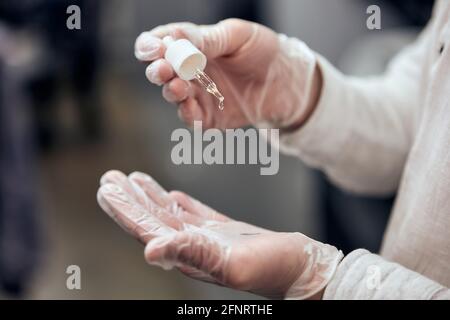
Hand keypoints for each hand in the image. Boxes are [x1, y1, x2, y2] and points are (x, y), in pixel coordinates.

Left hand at [97, 170, 342, 298]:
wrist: (302, 268)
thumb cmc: (274, 269)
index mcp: (188, 254)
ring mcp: (207, 239)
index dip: (124, 209)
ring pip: (169, 214)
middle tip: (109, 177)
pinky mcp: (223, 232)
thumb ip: (190, 254)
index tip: (106, 187)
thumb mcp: (232, 263)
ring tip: (132, 178)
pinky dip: (177, 201)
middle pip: (151, 219)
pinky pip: (192, 213)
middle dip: (128, 199)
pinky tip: (169, 193)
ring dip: (148, 197)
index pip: (146, 228)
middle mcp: (191, 247)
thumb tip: (148, 252)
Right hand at [134, 19, 320, 129]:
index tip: (156, 48)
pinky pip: (192, 119)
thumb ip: (208, 39)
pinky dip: (187, 115)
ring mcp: (198, 95)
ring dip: (171, 92)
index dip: (151, 46)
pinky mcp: (209, 118)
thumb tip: (175, 36)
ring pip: (173, 96)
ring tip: (178, 87)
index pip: (159, 43)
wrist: (287, 81)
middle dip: (157, 71)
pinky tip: (189, 107)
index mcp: (192, 46)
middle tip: (164, 70)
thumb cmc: (263, 51)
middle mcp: (189, 71)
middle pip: (160, 72)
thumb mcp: (238, 36)